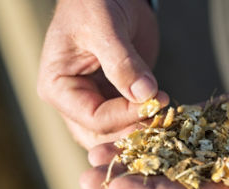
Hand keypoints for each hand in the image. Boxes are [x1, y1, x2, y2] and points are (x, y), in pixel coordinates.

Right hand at [37, 0, 167, 148]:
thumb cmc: (93, 3)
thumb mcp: (104, 28)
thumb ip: (122, 63)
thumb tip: (145, 94)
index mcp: (59, 88)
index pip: (93, 118)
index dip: (125, 116)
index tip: (155, 103)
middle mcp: (75, 101)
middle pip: (102, 135)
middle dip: (133, 132)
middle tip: (162, 119)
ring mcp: (98, 101)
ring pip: (118, 133)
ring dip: (143, 130)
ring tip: (167, 117)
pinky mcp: (118, 98)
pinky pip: (132, 118)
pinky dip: (150, 119)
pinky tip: (169, 113)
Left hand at [80, 86, 228, 188]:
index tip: (118, 188)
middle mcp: (220, 171)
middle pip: (168, 174)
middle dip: (130, 173)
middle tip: (90, 172)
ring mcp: (219, 143)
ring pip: (172, 145)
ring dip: (136, 145)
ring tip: (97, 143)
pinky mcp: (224, 118)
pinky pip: (190, 118)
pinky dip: (164, 118)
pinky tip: (135, 116)